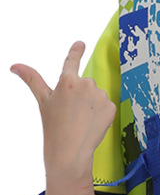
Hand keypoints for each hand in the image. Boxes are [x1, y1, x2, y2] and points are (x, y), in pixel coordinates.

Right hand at [11, 42, 115, 178]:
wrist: (71, 151)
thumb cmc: (54, 126)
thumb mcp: (43, 100)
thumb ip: (32, 79)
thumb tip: (14, 65)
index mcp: (67, 81)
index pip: (72, 61)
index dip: (76, 51)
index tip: (81, 43)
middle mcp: (86, 85)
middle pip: (84, 83)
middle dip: (79, 93)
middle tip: (71, 112)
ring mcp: (100, 96)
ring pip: (96, 94)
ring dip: (90, 103)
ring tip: (81, 119)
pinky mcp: (111, 107)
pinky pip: (106, 105)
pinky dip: (101, 112)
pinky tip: (91, 123)